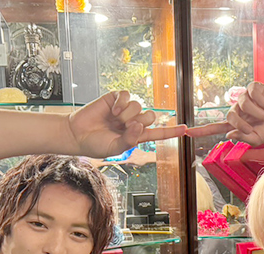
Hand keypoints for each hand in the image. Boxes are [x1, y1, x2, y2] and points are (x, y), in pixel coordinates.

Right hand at [67, 91, 186, 157]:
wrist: (77, 134)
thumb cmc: (95, 144)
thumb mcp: (114, 148)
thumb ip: (129, 140)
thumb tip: (139, 126)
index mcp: (136, 135)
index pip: (157, 133)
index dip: (171, 131)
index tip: (185, 129)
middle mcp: (133, 121)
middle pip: (150, 116)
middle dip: (140, 121)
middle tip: (123, 126)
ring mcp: (125, 109)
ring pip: (138, 106)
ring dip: (126, 114)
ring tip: (114, 118)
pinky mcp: (116, 98)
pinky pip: (127, 95)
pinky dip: (121, 102)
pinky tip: (112, 109)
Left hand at [187, 82, 263, 144]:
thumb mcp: (257, 139)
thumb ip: (244, 138)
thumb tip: (228, 134)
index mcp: (235, 124)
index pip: (214, 128)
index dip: (200, 130)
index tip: (186, 132)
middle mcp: (236, 110)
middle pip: (230, 116)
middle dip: (242, 124)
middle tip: (253, 128)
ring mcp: (243, 98)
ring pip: (242, 104)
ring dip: (257, 112)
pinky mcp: (252, 88)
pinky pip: (252, 93)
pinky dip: (262, 101)